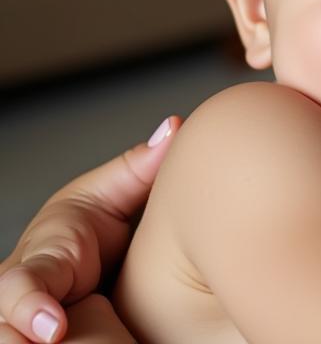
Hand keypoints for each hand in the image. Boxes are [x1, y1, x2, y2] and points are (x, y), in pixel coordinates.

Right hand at [0, 117, 178, 343]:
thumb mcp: (105, 197)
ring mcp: (24, 334)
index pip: (19, 285)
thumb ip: (138, 167)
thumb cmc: (84, 232)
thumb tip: (176, 125)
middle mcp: (20, 303)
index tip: (54, 328)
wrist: (75, 271)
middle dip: (19, 342)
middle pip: (5, 333)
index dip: (31, 307)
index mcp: (37, 262)